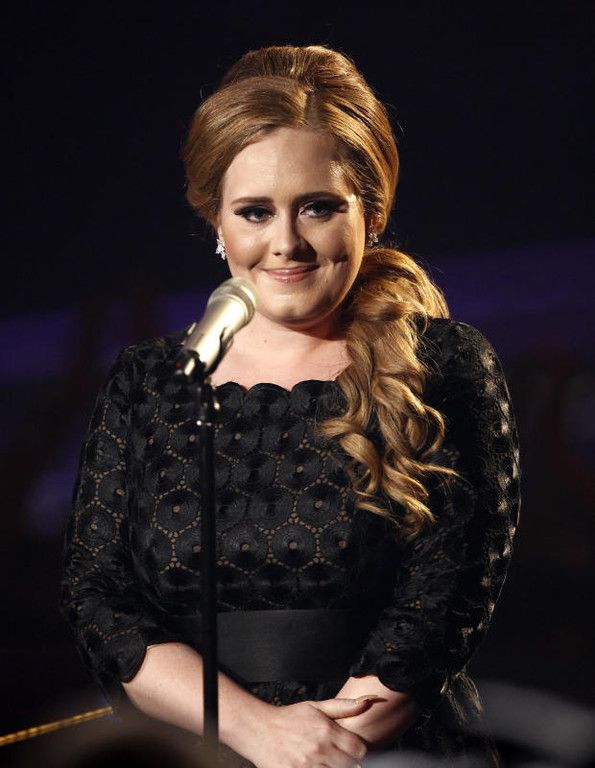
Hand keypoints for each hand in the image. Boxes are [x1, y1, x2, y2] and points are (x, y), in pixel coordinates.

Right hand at [238, 697, 371, 767]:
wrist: (259, 729)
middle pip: (350, 766)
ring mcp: (307, 765)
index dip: (360, 753)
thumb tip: (368, 702)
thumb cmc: (289, 718)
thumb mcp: (315, 707)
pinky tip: (317, 766)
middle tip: (339, 758)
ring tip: (327, 762)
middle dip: (349, 764)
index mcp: (327, 730)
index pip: (359, 750)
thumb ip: (343, 707)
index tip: (353, 752)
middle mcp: (319, 749)